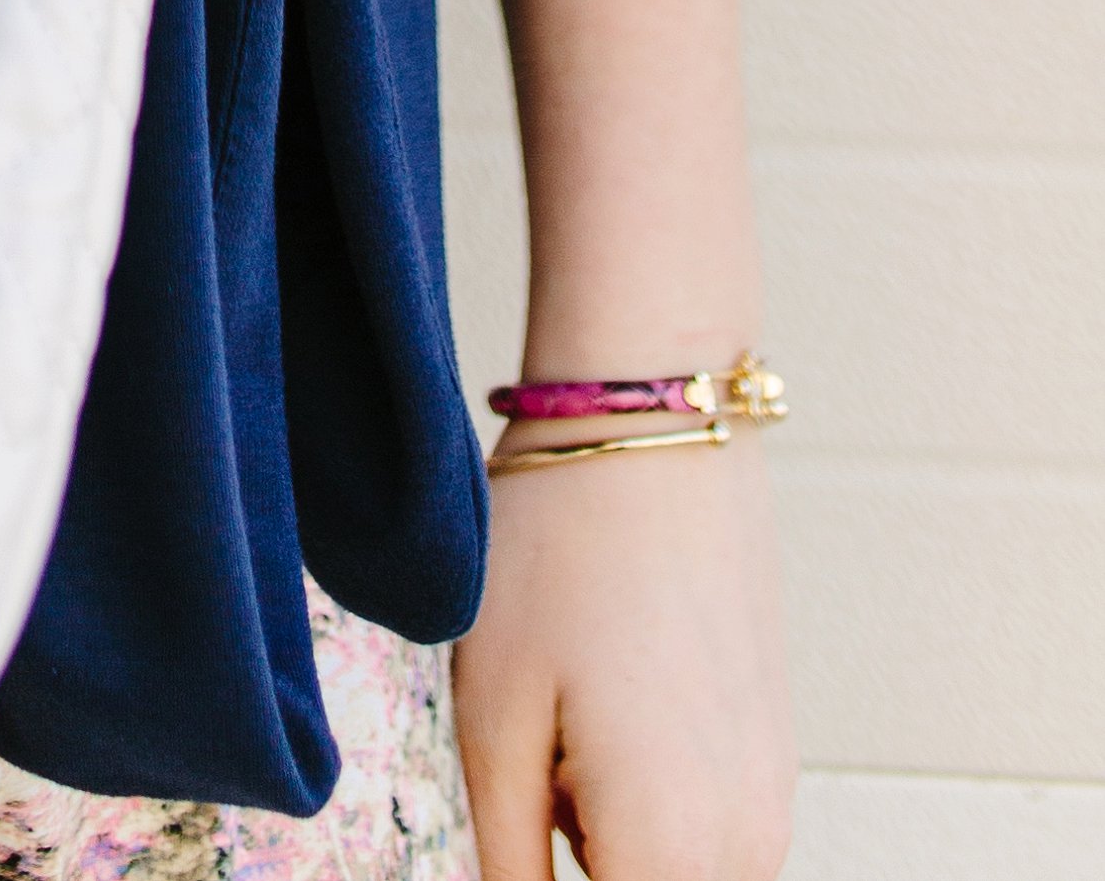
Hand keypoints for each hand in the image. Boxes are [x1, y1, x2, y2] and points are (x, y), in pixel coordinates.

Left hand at [455, 443, 791, 878]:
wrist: (656, 429)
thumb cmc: (560, 557)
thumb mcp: (492, 719)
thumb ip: (505, 859)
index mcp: (672, 860)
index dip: (535, 877)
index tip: (527, 792)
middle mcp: (748, 854)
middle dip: (572, 854)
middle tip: (537, 755)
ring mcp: (770, 808)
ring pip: (666, 869)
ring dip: (604, 837)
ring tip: (569, 720)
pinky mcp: (773, 763)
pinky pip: (698, 830)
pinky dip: (638, 798)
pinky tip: (605, 699)